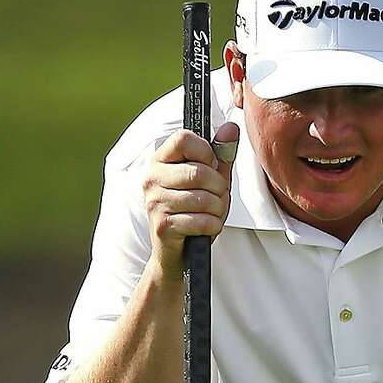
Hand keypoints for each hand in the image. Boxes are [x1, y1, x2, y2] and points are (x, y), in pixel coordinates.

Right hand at [144, 122, 239, 278]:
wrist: (177, 254)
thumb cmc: (193, 213)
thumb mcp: (210, 182)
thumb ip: (220, 156)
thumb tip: (231, 128)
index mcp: (161, 160)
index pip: (184, 139)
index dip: (207, 152)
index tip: (212, 167)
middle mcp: (152, 178)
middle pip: (199, 172)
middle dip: (219, 188)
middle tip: (218, 197)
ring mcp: (155, 202)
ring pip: (203, 199)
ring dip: (218, 210)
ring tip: (212, 214)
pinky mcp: (162, 225)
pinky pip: (201, 221)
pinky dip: (213, 226)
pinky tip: (207, 228)